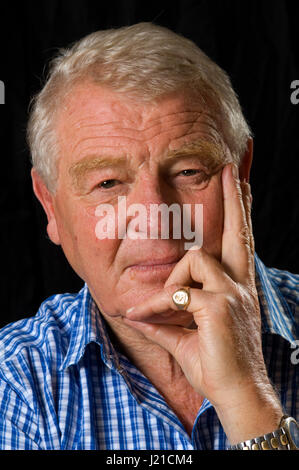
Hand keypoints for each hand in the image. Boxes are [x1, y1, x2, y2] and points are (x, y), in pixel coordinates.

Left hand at [123, 163, 282, 442]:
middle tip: (230, 170)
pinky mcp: (217, 306)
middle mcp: (239, 284)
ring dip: (172, 283)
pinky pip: (176, 294)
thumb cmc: (216, 365)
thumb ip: (162, 319)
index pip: (239, 242)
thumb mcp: (186, 335)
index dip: (240, 214)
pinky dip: (157, 307)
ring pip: (194, 260)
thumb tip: (134, 310)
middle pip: (236, 232)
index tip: (242, 185)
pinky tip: (144, 317)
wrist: (237, 393)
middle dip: (234, 199)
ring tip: (168, 310)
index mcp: (237, 287)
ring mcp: (231, 292)